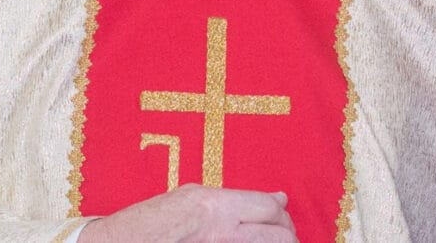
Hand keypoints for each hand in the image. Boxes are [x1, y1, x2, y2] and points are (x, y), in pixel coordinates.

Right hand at [79, 185, 296, 242]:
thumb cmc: (149, 223)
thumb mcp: (189, 199)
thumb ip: (231, 199)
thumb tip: (272, 199)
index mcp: (214, 208)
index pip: (269, 208)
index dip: (280, 212)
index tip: (281, 212)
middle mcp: (221, 233)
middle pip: (277, 236)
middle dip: (286, 234)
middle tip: (285, 234)